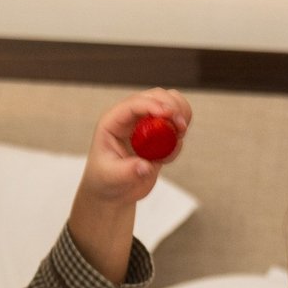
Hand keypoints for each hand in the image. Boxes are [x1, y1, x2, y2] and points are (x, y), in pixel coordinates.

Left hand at [78, 88, 191, 207]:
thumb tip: (146, 166)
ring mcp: (146, 124)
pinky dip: (180, 133)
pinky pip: (175, 123)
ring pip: (170, 103)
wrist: (114, 191)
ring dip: (181, 113)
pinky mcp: (158, 135)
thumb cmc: (105, 180)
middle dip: (172, 105)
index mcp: (113, 122)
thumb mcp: (111, 177)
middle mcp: (130, 118)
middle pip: (156, 96)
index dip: (152, 105)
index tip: (168, 114)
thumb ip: (128, 172)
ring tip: (181, 133)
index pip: (133, 104)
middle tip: (181, 126)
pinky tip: (170, 153)